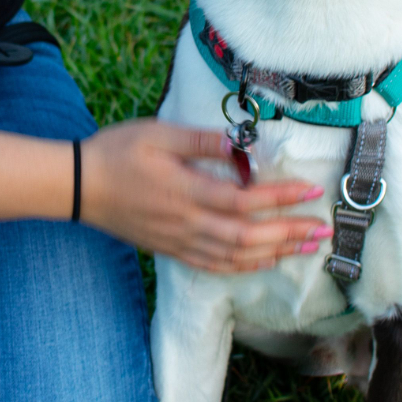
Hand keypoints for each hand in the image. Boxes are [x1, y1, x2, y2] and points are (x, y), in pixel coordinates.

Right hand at [79, 120, 327, 272]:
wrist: (79, 187)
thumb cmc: (117, 153)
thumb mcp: (157, 134)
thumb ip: (201, 141)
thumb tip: (241, 142)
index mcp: (186, 192)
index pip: (244, 202)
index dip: (279, 199)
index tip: (309, 192)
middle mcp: (187, 223)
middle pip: (248, 237)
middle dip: (289, 234)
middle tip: (323, 230)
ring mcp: (179, 241)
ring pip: (235, 257)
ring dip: (275, 254)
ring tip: (306, 248)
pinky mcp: (171, 250)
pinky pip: (214, 266)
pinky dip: (244, 267)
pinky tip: (263, 262)